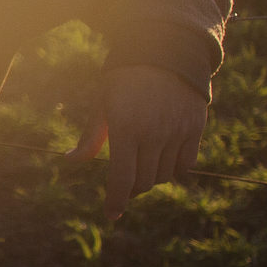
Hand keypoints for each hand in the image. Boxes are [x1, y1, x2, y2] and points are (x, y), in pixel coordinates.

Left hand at [72, 64, 208, 219]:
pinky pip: (186, 164)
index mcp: (125, 128)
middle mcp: (153, 133)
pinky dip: (174, 169)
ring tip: (142, 165)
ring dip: (151, 178)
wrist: (164, 52)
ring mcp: (176, 131)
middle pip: (144, 181)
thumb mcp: (102, 103)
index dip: (116, 201)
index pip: (122, 178)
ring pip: (164, 175)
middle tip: (125, 184)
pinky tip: (162, 160)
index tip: (111, 214)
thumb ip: (90, 137)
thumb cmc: (124, 79)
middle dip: (131, 188)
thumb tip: (71, 161)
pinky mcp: (195, 128)